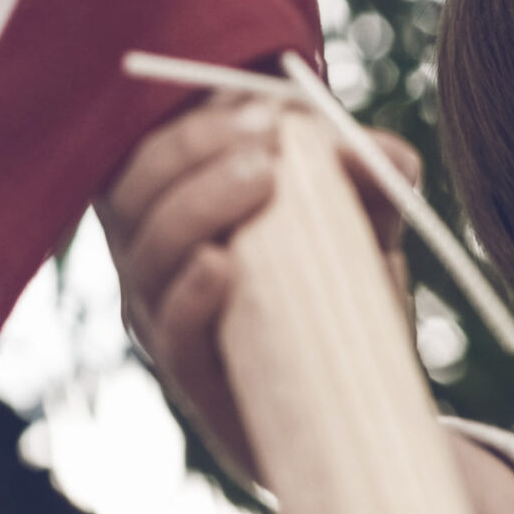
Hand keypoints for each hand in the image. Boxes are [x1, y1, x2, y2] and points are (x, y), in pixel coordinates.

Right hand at [99, 91, 420, 480]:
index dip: (194, 117)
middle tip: (268, 139)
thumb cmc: (343, 299)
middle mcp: (157, 255)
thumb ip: (372, 182)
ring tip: (261, 177)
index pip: (153, 145)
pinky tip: (220, 264)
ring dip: (196, 203)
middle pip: (136, 186)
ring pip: (146, 250)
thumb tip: (377, 151)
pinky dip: (190, 292)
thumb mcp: (366, 228)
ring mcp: (165, 315)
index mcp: (181, 205)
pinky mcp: (190, 377)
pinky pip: (171, 332)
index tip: (263, 104)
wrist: (360, 409)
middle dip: (195, 148)